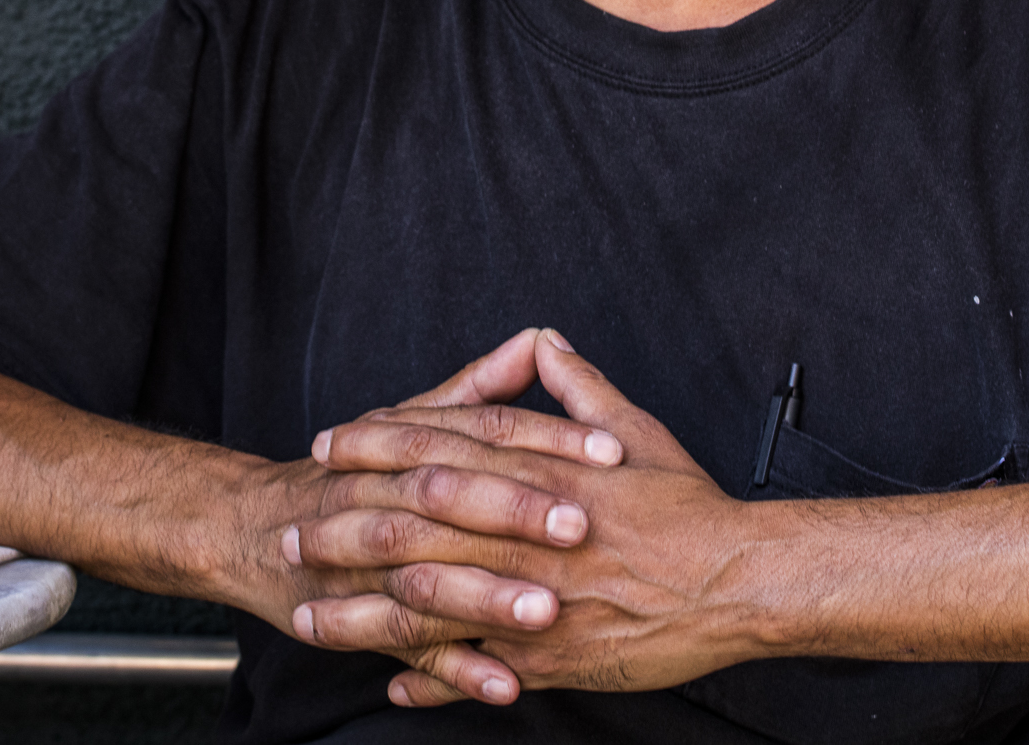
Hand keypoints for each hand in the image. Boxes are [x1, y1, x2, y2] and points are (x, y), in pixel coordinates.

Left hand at [300, 329, 762, 706]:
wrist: (737, 580)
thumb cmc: (689, 507)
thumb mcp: (634, 429)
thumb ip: (579, 387)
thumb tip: (545, 343)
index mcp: (538, 474)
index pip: (438, 450)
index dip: (377, 445)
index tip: (331, 443)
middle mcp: (522, 534)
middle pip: (411, 525)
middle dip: (344, 527)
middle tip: (292, 527)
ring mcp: (528, 599)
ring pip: (423, 603)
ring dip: (358, 611)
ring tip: (308, 614)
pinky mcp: (548, 655)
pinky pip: (471, 670)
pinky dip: (428, 680)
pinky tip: (392, 685)